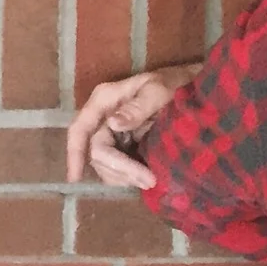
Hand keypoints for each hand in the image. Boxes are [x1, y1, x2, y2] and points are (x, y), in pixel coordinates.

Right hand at [65, 67, 194, 190]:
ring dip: (123, 176)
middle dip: (118, 170)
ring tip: (150, 180)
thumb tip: (113, 124)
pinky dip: (127, 176)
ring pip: (103, 164)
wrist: (192, 89)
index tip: (76, 179)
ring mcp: (112, 133)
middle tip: (149, 181)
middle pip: (95, 152)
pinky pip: (116, 167)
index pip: (80, 129)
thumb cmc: (175, 85)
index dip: (74, 154)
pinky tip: (144, 177)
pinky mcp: (123, 146)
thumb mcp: (159, 91)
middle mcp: (102, 118)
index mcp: (104, 100)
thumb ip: (137, 107)